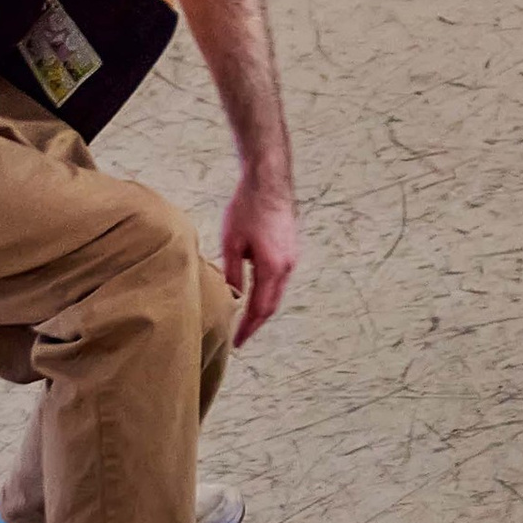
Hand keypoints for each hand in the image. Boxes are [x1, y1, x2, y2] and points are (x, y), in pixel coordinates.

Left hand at [219, 178, 298, 345]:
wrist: (269, 179)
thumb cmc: (247, 207)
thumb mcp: (231, 242)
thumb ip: (232, 273)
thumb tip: (231, 296)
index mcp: (272, 268)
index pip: (260, 309)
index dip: (248, 328)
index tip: (238, 343)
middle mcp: (287, 266)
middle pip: (271, 304)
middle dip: (255, 322)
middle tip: (240, 336)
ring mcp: (292, 257)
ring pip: (276, 291)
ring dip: (261, 306)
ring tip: (245, 318)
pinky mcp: (290, 248)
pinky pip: (279, 278)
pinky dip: (267, 290)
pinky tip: (255, 292)